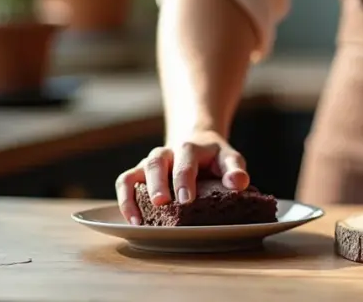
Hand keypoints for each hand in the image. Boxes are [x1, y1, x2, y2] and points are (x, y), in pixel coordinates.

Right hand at [115, 130, 248, 224]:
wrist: (197, 141)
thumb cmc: (215, 157)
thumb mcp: (229, 159)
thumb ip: (235, 170)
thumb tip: (237, 183)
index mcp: (190, 148)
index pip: (185, 161)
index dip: (184, 179)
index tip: (187, 199)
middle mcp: (167, 153)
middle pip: (156, 162)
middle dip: (157, 184)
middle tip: (162, 203)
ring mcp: (150, 162)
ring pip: (135, 172)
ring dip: (134, 195)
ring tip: (139, 220)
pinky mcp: (139, 173)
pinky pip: (125, 182)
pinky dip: (125, 200)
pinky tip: (133, 221)